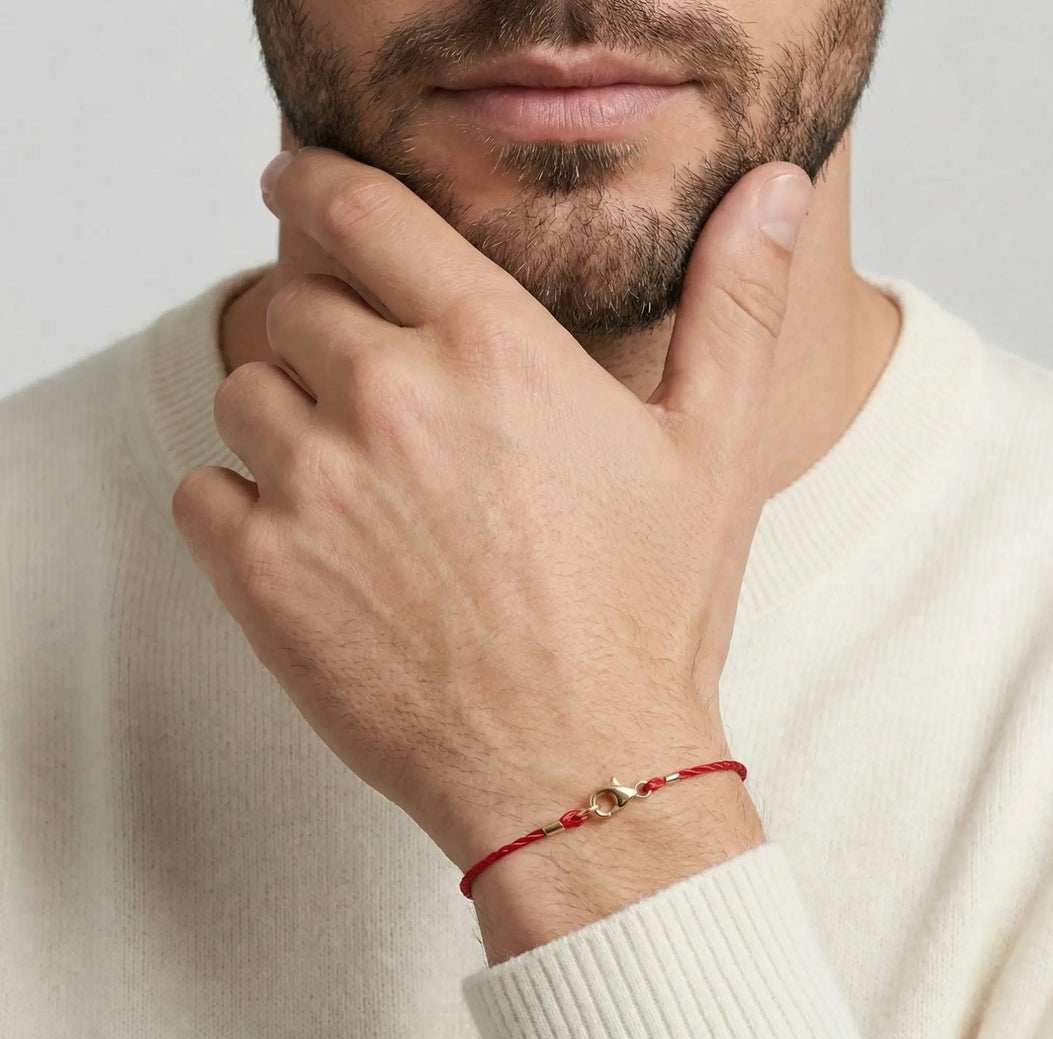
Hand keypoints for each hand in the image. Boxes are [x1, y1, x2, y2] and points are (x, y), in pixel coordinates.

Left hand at [171, 146, 811, 872]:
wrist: (583, 771)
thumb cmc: (649, 615)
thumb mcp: (715, 450)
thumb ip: (734, 303)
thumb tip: (774, 185)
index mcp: (492, 347)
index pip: (359, 208)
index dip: (315, 179)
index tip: (295, 178)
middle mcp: (390, 397)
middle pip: (294, 303)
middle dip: (325, 331)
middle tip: (376, 394)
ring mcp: (315, 486)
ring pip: (242, 392)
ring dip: (285, 419)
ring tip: (358, 485)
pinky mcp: (263, 574)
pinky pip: (202, 491)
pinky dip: (240, 505)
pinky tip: (314, 546)